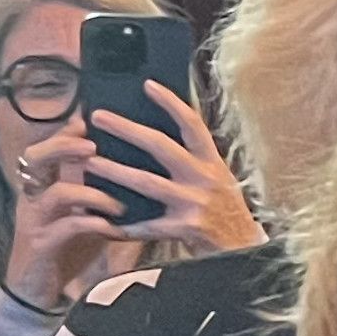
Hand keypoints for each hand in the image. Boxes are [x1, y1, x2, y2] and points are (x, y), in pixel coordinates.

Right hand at [0, 126, 126, 307]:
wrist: (39, 291)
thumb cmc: (67, 248)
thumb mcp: (83, 215)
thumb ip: (97, 192)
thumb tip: (132, 169)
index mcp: (42, 187)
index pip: (46, 148)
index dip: (65, 133)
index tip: (91, 123)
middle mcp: (34, 198)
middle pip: (36, 158)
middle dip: (64, 147)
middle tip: (94, 147)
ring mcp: (35, 221)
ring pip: (53, 193)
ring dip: (90, 192)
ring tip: (118, 201)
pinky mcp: (41, 245)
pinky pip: (66, 228)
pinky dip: (93, 224)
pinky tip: (115, 229)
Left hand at [90, 90, 263, 259]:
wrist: (246, 250)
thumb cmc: (227, 213)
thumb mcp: (219, 180)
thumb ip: (194, 162)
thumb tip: (158, 141)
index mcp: (212, 162)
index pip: (192, 124)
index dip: (171, 103)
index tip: (148, 85)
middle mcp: (204, 177)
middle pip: (161, 146)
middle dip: (127, 129)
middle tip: (99, 117)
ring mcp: (195, 202)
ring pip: (148, 183)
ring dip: (116, 172)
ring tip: (90, 164)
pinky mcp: (187, 228)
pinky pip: (149, 225)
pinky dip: (126, 226)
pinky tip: (105, 223)